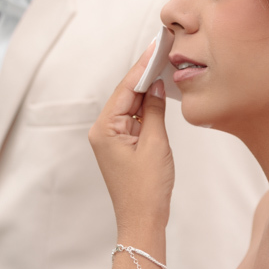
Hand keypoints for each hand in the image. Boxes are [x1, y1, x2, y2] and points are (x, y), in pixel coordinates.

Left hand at [89, 43, 174, 234]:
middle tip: (163, 50)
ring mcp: (112, 138)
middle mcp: (103, 130)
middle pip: (127, 93)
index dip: (142, 66)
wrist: (143, 221)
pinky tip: (161, 92)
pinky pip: (135, 117)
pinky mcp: (122, 144)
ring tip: (164, 65)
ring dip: (148, 88)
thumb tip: (157, 86)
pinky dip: (148, 106)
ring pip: (132, 104)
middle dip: (145, 73)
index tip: (155, 47)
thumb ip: (155, 110)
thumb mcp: (155, 144)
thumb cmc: (146, 188)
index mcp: (105, 128)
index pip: (126, 88)